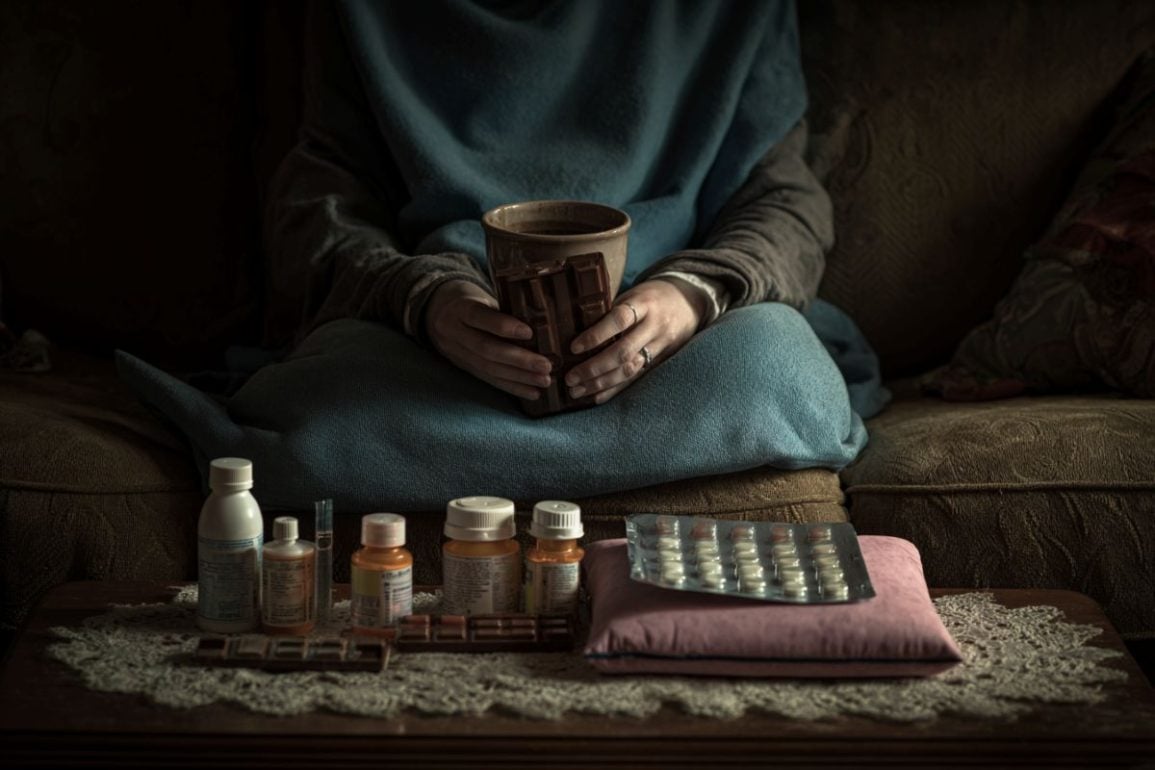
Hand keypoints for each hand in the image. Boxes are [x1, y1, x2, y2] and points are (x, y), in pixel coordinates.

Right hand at [424, 280, 552, 399]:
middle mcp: (454, 332)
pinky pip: (488, 380)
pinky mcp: (463, 367)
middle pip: (486, 349)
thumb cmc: (470, 299)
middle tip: (546, 366)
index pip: (480, 317)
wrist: (435, 312)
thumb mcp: (481, 296)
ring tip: (545, 381)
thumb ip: (503, 308)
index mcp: (459, 308)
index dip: (503, 326)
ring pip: (488, 368)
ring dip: (519, 378)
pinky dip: (512, 387)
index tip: (529, 332)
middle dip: (519, 360)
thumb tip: (542, 321)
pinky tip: (533, 393)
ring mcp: (457, 353)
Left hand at [563, 278, 706, 403]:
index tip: (574, 347)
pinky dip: (616, 389)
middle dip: (594, 368)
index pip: (619, 320)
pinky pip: (637, 378)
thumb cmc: (651, 296)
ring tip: (577, 391)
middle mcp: (654, 326)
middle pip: (623, 351)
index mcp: (645, 304)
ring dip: (601, 383)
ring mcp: (660, 345)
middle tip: (570, 378)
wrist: (688, 302)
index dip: (596, 335)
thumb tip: (574, 327)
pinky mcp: (661, 360)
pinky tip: (597, 397)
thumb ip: (610, 310)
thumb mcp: (633, 294)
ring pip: (630, 369)